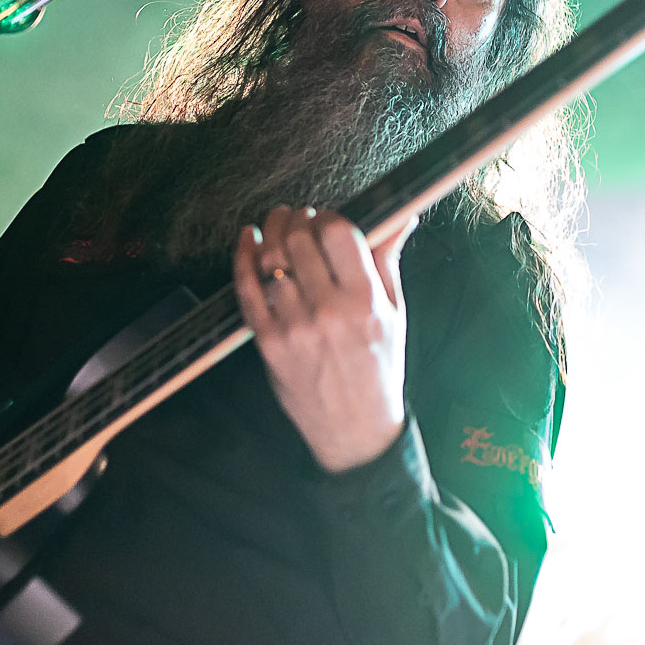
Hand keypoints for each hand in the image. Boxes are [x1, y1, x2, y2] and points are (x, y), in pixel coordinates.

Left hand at [234, 206, 412, 472]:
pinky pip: (247, 290)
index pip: (340, 233)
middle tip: (296, 216)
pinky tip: (246, 240)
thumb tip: (401, 218)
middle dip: (296, 218)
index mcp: (366, 302)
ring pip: (271, 260)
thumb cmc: (379, 369)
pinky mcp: (269, 344)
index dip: (328, 215)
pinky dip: (242, 258)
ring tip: (274, 224)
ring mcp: (295, 328)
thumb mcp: (396, 315)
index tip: (325, 217)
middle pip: (300, 240)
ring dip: (270, 232)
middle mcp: (330, 312)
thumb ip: (388, 262)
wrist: (355, 430)